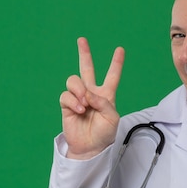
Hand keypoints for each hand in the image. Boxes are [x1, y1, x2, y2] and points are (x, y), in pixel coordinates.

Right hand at [59, 37, 124, 158]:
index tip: (120, 49)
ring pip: (74, 80)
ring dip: (79, 90)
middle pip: (87, 69)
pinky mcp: (67, 105)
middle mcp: (92, 93)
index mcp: (106, 95)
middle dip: (84, 54)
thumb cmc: (104, 133)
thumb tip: (87, 93)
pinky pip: (66, 95)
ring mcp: (78, 98)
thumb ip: (103, 102)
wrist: (90, 147)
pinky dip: (73, 101)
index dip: (116, 63)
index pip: (112, 76)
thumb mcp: (112, 118)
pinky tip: (79, 110)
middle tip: (82, 40)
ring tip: (84, 104)